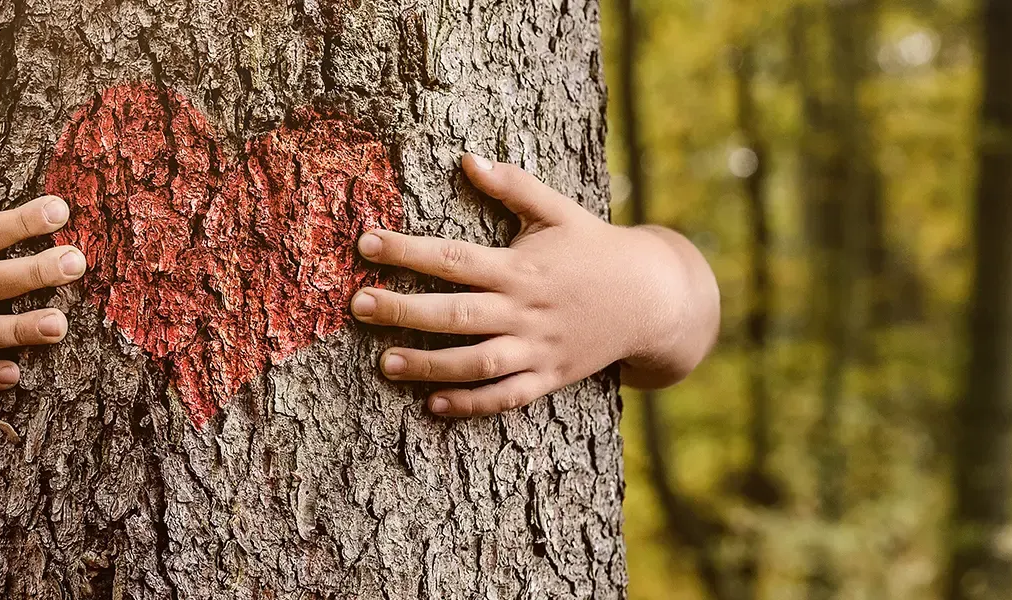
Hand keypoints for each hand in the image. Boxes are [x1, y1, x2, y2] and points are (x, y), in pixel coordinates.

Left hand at [351, 153, 719, 417]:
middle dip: (404, 310)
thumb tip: (468, 157)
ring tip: (385, 364)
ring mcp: (538, 348)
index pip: (453, 257)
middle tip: (358, 305)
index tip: (365, 242)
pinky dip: (471, 404)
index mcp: (521, 266)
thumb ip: (512, 185)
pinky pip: (506, 397)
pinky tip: (433, 404)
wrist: (653, 298)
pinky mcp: (549, 377)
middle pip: (456, 313)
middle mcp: (525, 310)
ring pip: (476, 363)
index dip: (406, 250)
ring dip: (429, 365)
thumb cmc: (596, 248)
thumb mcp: (558, 210)